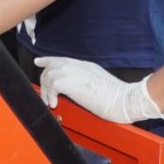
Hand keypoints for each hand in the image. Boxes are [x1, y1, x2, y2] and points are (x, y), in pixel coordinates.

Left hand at [34, 56, 163, 123]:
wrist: (124, 99)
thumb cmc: (117, 96)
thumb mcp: (99, 82)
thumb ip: (86, 80)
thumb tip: (77, 88)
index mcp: (85, 65)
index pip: (61, 59)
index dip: (48, 60)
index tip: (39, 61)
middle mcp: (77, 65)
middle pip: (52, 66)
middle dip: (45, 80)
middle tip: (44, 94)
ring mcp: (72, 72)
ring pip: (49, 75)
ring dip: (47, 90)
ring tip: (50, 102)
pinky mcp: (69, 82)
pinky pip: (51, 85)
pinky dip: (50, 95)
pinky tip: (55, 104)